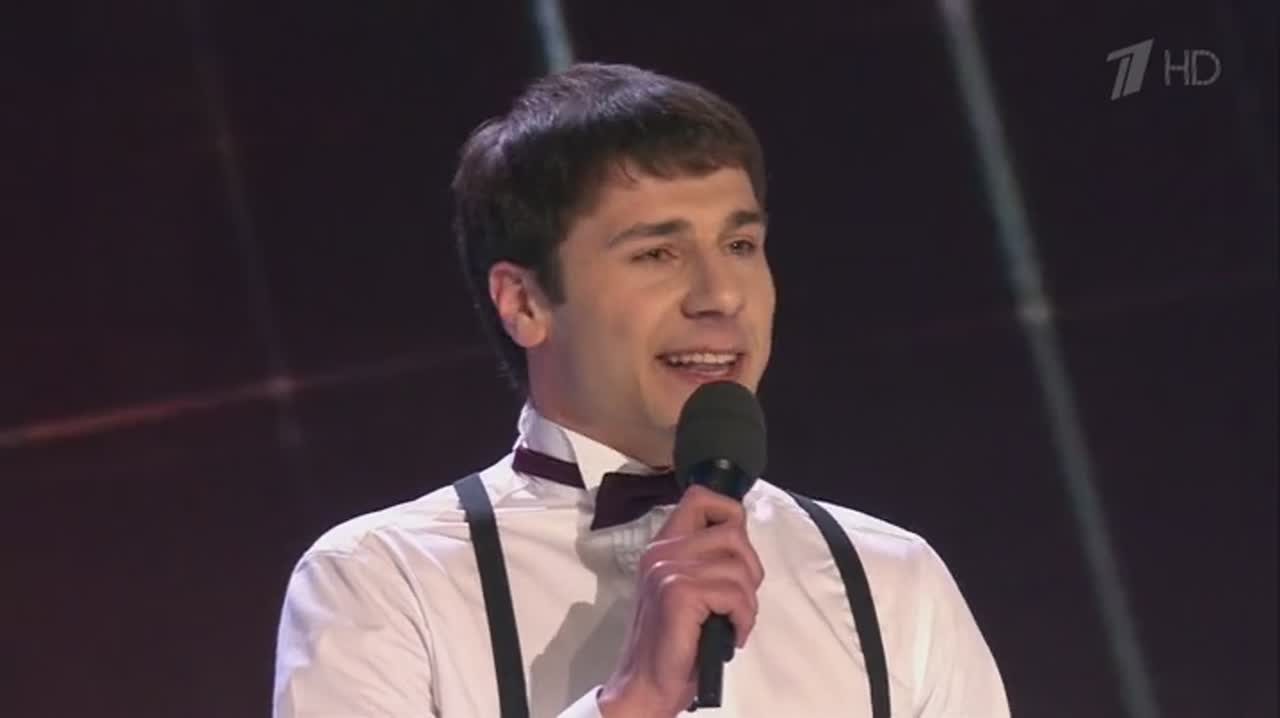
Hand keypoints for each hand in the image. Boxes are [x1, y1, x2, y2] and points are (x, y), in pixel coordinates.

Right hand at [598, 486, 764, 717]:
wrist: (647, 683)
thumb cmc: (673, 641)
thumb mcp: (684, 589)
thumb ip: (703, 559)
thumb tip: (741, 537)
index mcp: (663, 546)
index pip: (700, 497)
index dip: (729, 511)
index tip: (736, 548)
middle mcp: (662, 551)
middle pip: (733, 531)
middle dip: (749, 567)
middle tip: (738, 598)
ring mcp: (669, 570)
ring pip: (740, 567)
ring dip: (747, 602)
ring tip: (732, 621)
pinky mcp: (680, 593)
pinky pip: (736, 595)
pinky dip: (743, 619)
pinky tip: (729, 635)